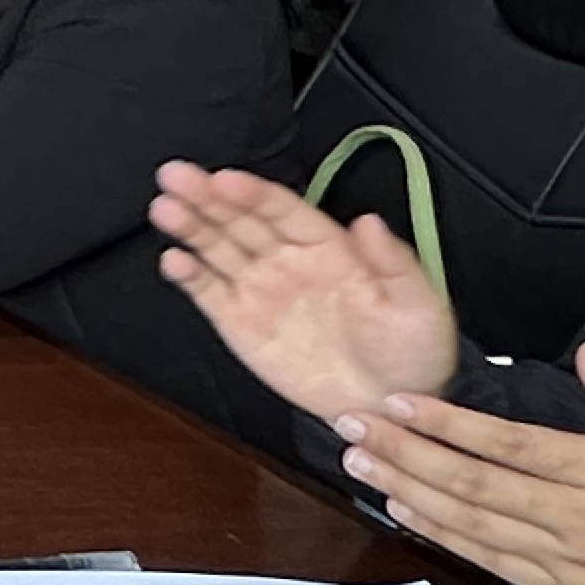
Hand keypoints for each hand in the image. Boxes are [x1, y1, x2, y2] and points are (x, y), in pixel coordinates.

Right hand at [150, 165, 459, 421]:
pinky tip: (174, 260)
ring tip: (164, 208)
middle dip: (207, 197)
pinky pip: (209, 294)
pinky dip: (189, 276)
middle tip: (176, 176)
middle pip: (240, 220)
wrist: (387, 408)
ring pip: (217, 248)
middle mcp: (287, 261)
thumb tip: (369, 222)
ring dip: (190, 226)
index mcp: (328, 248)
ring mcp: (260, 290)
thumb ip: (395, 264)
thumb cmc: (410, 354)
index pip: (283, 210)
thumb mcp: (420, 307)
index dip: (253, 193)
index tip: (225, 179)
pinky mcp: (241, 324)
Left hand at [340, 350, 584, 584]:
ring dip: (411, 491)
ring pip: (472, 523)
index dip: (445, 423)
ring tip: (364, 464)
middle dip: (405, 451)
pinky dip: (445, 537)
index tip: (398, 403)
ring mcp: (570, 561)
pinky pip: (493, 563)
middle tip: (352, 427)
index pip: (509, 444)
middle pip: (474, 482)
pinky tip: (409, 514)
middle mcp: (580, 519)